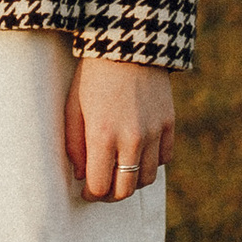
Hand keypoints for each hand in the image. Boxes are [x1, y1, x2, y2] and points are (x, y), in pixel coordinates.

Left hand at [65, 57, 175, 201]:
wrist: (127, 46)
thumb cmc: (93, 76)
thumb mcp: (73, 107)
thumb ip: (74, 145)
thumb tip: (81, 175)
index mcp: (102, 135)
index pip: (100, 185)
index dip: (91, 194)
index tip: (87, 190)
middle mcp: (131, 138)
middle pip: (125, 189)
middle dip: (111, 194)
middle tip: (103, 189)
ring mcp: (154, 132)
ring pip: (146, 178)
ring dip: (131, 182)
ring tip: (120, 174)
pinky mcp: (169, 123)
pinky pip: (163, 159)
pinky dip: (151, 163)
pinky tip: (138, 156)